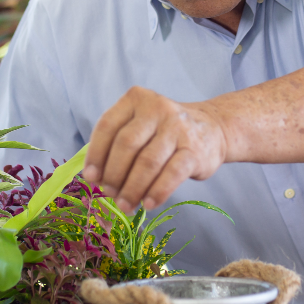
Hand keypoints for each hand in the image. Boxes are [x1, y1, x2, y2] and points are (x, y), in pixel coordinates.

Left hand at [82, 86, 228, 213]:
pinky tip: (148, 203)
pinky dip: (157, 192)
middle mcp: (157, 108)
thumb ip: (117, 144)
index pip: (108, 125)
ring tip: (125, 204)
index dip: (96, 154)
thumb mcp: (140, 125)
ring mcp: (178, 127)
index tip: (91, 177)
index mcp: (136, 99)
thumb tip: (96, 177)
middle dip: (114, 174)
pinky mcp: (194, 149)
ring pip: (147, 162)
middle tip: (110, 193)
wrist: (212, 129)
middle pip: (126, 144)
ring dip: (132, 188)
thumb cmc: (165, 131)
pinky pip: (172, 174)